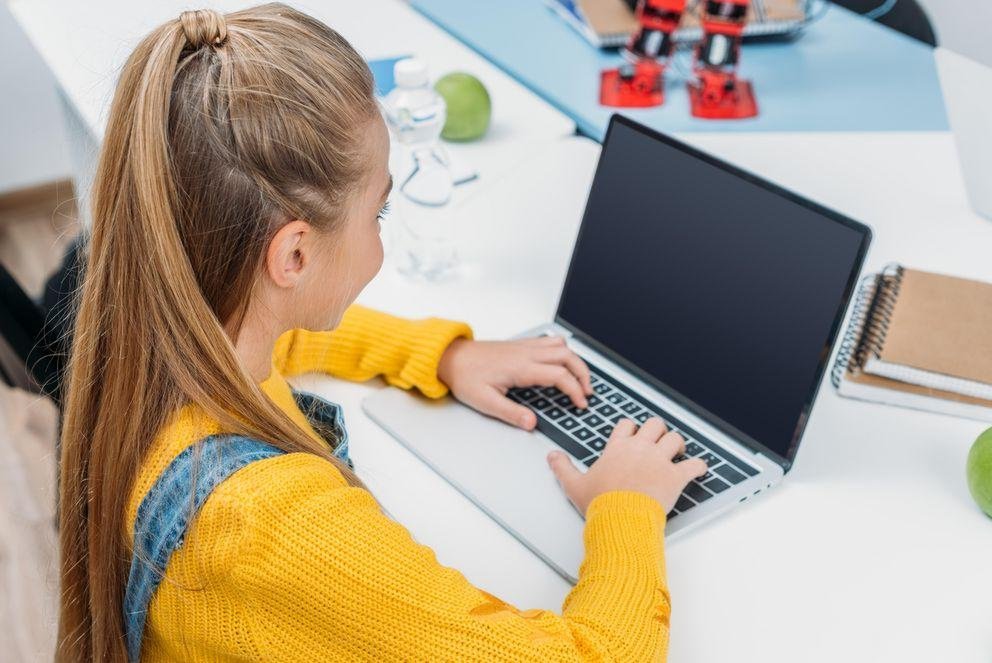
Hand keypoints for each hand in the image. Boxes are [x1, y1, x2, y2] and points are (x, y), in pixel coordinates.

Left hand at [437, 335, 591, 429]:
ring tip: (580, 378)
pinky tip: (562, 362)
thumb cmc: (465, 377)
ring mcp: (524, 347)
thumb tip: (532, 423)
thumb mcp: (485, 402)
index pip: (559, 376)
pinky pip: (549, 341)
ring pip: (561, 346)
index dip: (575, 390)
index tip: (580, 404)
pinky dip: (563, 351)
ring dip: (575, 361)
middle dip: (583, 374)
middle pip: (567, 357)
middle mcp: (526, 353)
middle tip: (587, 392)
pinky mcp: (521, 345)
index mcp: (520, 368)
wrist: (451, 358)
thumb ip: (511, 413)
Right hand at [547, 417, 707, 515]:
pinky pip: (694, 465)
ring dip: (678, 445)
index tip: (633, 435)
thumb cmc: (600, 503)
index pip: (627, 425)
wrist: (620, 518)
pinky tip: (699, 469)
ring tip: (677, 453)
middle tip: (658, 442)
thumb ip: (563, 468)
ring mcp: (659, 461)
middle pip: (655, 425)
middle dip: (658, 431)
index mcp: (617, 448)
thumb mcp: (574, 485)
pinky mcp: (675, 476)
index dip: (632, 428)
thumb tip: (552, 456)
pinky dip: (699, 466)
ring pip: (675, 439)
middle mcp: (640, 449)